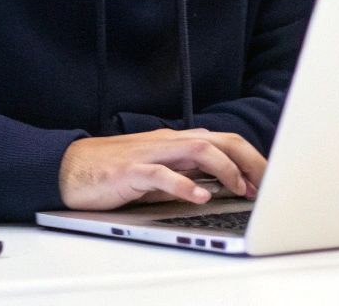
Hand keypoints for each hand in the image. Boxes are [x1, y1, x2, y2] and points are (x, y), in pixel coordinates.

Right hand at [58, 129, 265, 210]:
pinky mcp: (131, 170)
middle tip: (267, 184)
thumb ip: (186, 173)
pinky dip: (184, 185)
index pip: (224, 141)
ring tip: (240, 189)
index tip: (268, 180)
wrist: (70, 168)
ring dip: (225, 169)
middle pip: (220, 141)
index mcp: (177, 141)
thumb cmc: (114, 170)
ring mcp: (151, 153)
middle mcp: (169, 142)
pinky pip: (162, 174)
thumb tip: (219, 185)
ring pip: (198, 150)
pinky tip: (200, 197)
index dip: (250, 159)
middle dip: (249, 161)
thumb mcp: (158, 170)